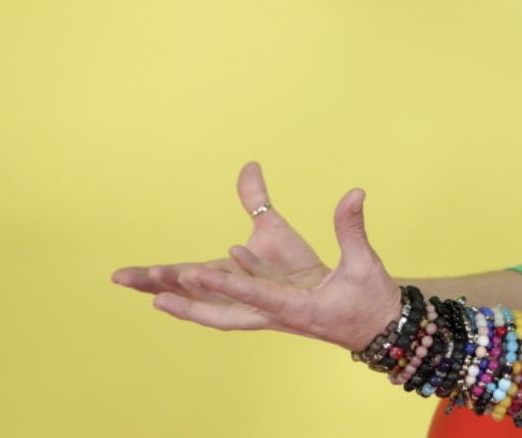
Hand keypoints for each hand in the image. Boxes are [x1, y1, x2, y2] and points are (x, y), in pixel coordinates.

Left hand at [111, 162, 400, 350]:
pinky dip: (204, 296)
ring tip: (149, 289)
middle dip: (184, 302)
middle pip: (219, 314)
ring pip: (218, 314)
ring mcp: (269, 317)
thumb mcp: (363, 264)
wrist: (376, 329)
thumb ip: (351, 227)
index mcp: (296, 308)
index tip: (194, 271)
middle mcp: (274, 316)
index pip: (254, 295)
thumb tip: (354, 192)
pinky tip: (187, 279)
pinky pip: (229, 307)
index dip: (225, 283)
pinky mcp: (269, 311)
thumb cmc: (370, 300)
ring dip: (185, 303)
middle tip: (145, 286)